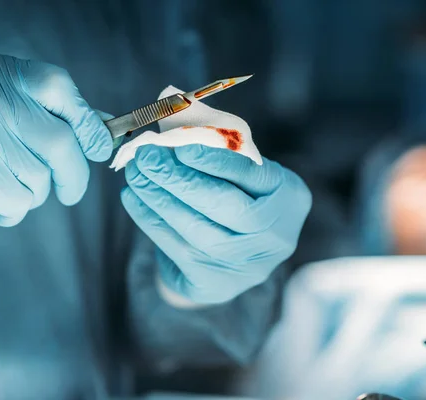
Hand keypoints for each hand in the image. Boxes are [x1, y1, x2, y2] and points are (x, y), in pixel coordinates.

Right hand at [0, 54, 112, 234]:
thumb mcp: (7, 114)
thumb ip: (53, 116)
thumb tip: (105, 131)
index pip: (58, 86)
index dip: (88, 123)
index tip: (99, 148)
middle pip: (61, 141)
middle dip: (74, 175)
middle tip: (70, 192)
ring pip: (39, 177)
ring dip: (31, 193)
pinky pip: (17, 201)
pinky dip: (8, 210)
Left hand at [121, 144, 311, 303]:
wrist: (239, 253)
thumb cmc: (240, 196)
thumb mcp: (244, 172)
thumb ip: (221, 153)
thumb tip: (172, 136)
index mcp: (290, 197)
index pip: (252, 176)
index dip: (215, 162)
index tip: (182, 148)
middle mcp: (276, 237)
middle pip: (226, 208)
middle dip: (180, 180)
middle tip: (148, 157)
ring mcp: (248, 266)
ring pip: (198, 232)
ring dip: (159, 199)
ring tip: (137, 174)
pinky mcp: (216, 285)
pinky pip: (178, 250)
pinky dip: (151, 221)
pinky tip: (134, 198)